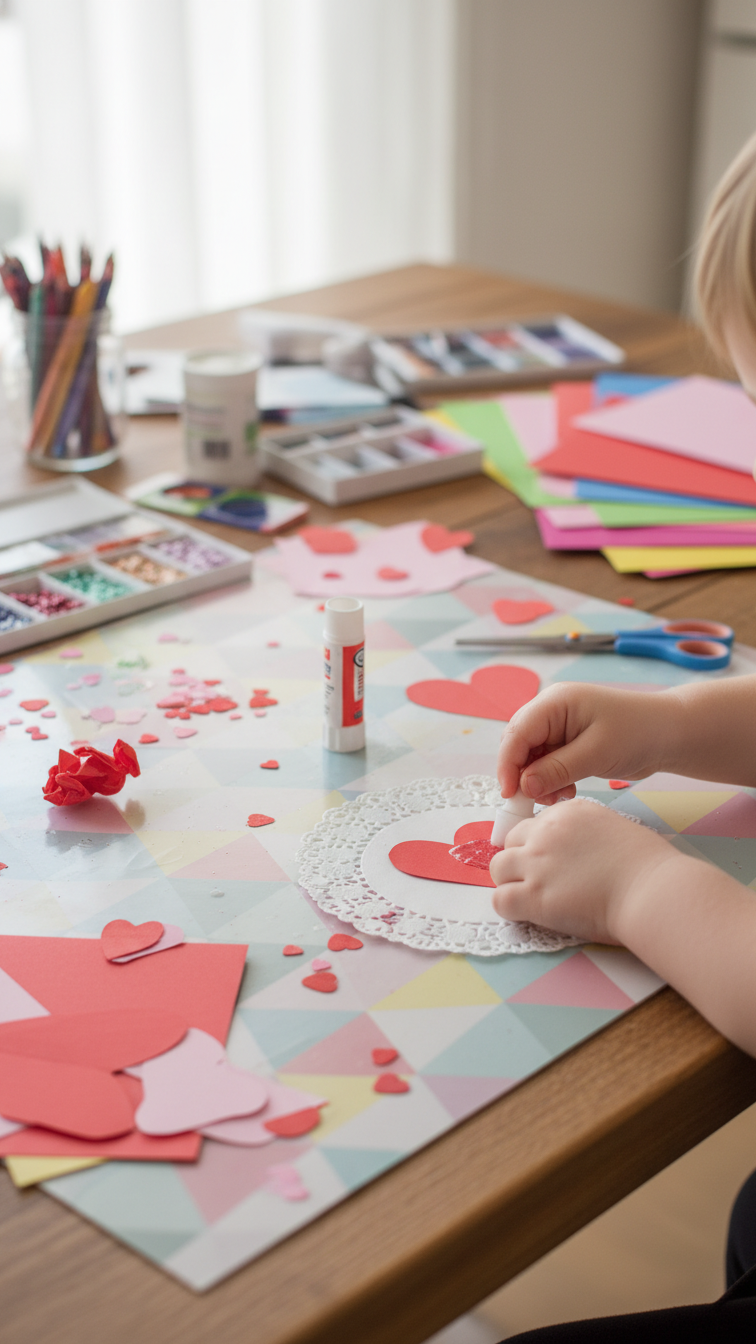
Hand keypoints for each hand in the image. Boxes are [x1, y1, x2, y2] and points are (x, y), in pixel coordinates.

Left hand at [489, 801, 675, 942]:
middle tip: (541, 882)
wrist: (652, 890)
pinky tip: (529, 915)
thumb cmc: (648, 867)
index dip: (540, 846)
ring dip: (511, 882)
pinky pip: (500, 900)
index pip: (535, 824)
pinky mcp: (534, 895)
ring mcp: (537, 862)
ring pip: (498, 867)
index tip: (554, 864)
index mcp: (569, 812)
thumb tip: (578, 853)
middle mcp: (547, 831)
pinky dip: (510, 909)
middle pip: (511, 841)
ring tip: (532, 899)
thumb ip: (587, 835)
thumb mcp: (615, 829)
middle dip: (521, 861)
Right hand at [497, 682, 675, 804]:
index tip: (510, 794)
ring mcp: (559, 727)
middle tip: (533, 802)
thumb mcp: (596, 753)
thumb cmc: (638, 733)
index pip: (517, 733)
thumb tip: (524, 786)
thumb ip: (556, 770)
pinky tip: (567, 791)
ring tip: (558, 797)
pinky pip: (547, 763)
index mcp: (555, 703)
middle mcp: (552, 711)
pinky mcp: (568, 743)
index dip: (508, 764)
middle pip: (519, 744)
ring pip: (531, 757)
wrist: (670, 734)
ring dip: (538, 781)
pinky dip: (551, 780)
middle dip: (522, 774)